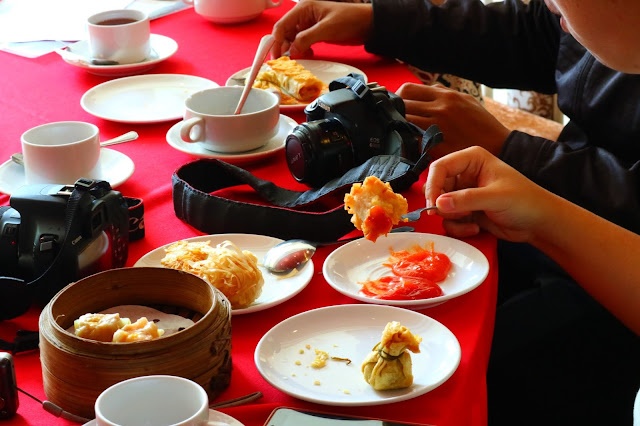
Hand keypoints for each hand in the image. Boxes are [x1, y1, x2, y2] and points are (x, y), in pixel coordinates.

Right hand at [271, 1, 373, 57]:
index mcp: (303, 9)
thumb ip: (306, 39)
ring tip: (299, 59)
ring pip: (293, 40)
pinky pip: (302, 43)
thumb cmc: (349, 20)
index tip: (276, 57)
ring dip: (294, 50)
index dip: (277, 42)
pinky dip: (302, 51)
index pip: (282, 26)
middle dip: (284, 48)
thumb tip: (292, 52)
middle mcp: (303, 16)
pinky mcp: (315, 34)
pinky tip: (309, 55)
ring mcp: (309, 25)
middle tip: (284, 63)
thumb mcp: (326, 29)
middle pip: (285, 33)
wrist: (367, 24)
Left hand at [396, 83, 510, 157]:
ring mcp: (438, 126)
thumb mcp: (466, 101)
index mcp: (445, 95)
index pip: (408, 89)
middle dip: (394, 112)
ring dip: (398, 127)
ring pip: (404, 122)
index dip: (397, 98)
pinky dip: (407, 142)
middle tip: (392, 121)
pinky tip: (407, 145)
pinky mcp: (438, 145)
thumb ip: (444, 95)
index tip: (396, 106)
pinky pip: (413, 140)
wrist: (499, 146)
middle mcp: (440, 108)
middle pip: (402, 104)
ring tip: (398, 133)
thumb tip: (428, 91)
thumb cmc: (482, 125)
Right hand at [424, 146, 552, 241]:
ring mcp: (464, 193)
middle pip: (436, 188)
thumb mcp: (496, 197)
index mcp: (472, 159)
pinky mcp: (465, 210)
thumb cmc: (525, 201)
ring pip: (441, 206)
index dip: (432, 185)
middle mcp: (465, 174)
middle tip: (455, 215)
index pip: (440, 167)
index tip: (433, 204)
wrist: (539, 223)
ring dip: (452, 219)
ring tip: (471, 222)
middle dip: (443, 206)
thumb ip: (466, 199)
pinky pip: (449, 219)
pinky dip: (458, 227)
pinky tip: (475, 227)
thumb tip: (439, 203)